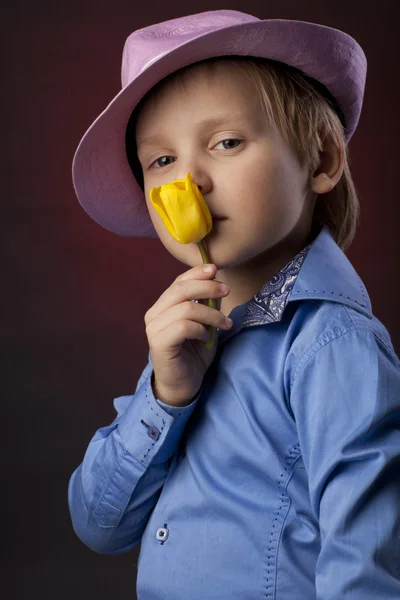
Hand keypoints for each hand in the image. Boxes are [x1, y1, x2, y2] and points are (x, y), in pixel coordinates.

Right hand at [144, 264, 231, 405]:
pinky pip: (183, 326)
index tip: (215, 269)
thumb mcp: (206, 324)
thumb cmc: (193, 354)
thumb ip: (208, 305)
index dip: (197, 273)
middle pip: (180, 290)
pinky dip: (200, 329)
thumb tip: (218, 282)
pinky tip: (206, 338)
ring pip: (186, 308)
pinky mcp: (159, 343)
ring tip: (224, 325)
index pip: (178, 282)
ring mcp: (154, 328)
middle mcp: (154, 314)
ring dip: (211, 314)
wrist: (183, 385)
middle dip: (207, 287)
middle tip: (226, 291)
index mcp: (163, 306)